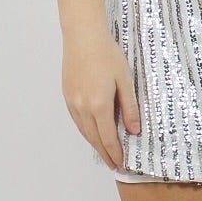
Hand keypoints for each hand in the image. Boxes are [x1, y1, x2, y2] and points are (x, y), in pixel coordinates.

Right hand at [61, 28, 140, 168]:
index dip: (115, 153)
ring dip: (94, 144)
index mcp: (99, 105)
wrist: (82, 37)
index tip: (120, 163)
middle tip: (113, 164)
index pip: (108, 137)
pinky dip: (86, 131)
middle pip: (94, 138)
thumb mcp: (125, 80)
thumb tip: (134, 130)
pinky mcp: (67, 96)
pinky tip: (92, 133)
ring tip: (104, 153)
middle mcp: (83, 107)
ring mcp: (72, 102)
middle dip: (105, 153)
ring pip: (84, 131)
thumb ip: (130, 107)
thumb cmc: (106, 54)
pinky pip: (77, 121)